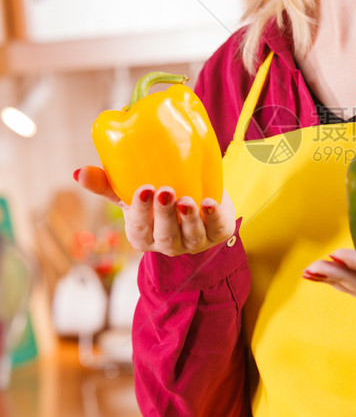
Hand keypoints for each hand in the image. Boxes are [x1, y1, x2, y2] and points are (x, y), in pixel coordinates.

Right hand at [74, 165, 235, 254]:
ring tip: (186, 200)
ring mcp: (194, 242)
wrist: (197, 195)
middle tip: (165, 191)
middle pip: (165, 236)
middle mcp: (168, 244)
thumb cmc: (156, 199)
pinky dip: (213, 218)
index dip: (141, 212)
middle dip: (164, 215)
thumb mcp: (131, 193)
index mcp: (144, 236)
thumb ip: (107, 185)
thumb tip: (78, 172)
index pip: (140, 229)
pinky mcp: (217, 233)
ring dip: (189, 219)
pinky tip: (209, 203)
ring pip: (191, 237)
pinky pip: (216, 230)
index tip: (143, 189)